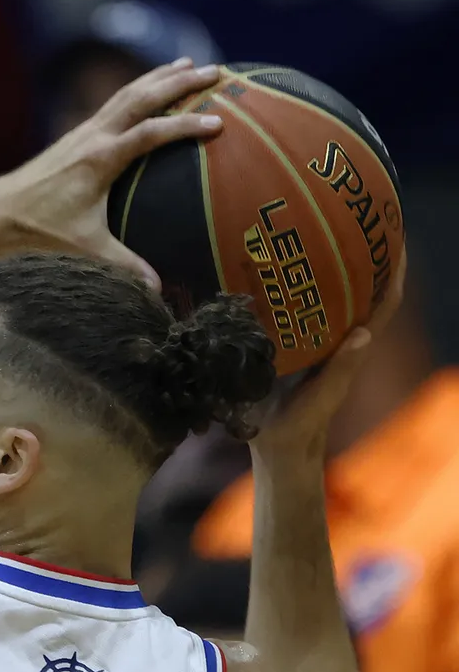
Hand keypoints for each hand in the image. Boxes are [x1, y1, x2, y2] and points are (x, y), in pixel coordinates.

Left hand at [0, 58, 225, 289]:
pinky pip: (114, 103)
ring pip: (127, 94)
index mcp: (99, 159)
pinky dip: (138, 91)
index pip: (149, 134)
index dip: (184, 126)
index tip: (217, 123)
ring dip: (159, 78)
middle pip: (142, 98)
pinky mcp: (76, 135)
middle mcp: (93, 136)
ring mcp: (83, 132)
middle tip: (216, 71)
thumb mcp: (84, 248)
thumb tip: (158, 290)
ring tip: (190, 65)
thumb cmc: (39, 229)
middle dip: (180, 83)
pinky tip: (152, 89)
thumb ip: (123, 265)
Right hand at [249, 241, 404, 463]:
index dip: (394, 274)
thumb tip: (364, 335)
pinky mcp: (291, 350)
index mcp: (350, 349)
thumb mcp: (321, 399)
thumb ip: (341, 371)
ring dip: (332, 272)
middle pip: (360, 293)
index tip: (396, 238)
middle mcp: (337, 340)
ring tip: (318, 239)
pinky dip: (298, 293)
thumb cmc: (299, 427)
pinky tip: (278, 278)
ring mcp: (316, 345)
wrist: (277, 448)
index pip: (383, 305)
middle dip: (365, 260)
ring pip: (331, 301)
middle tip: (356, 223)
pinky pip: (301, 314)